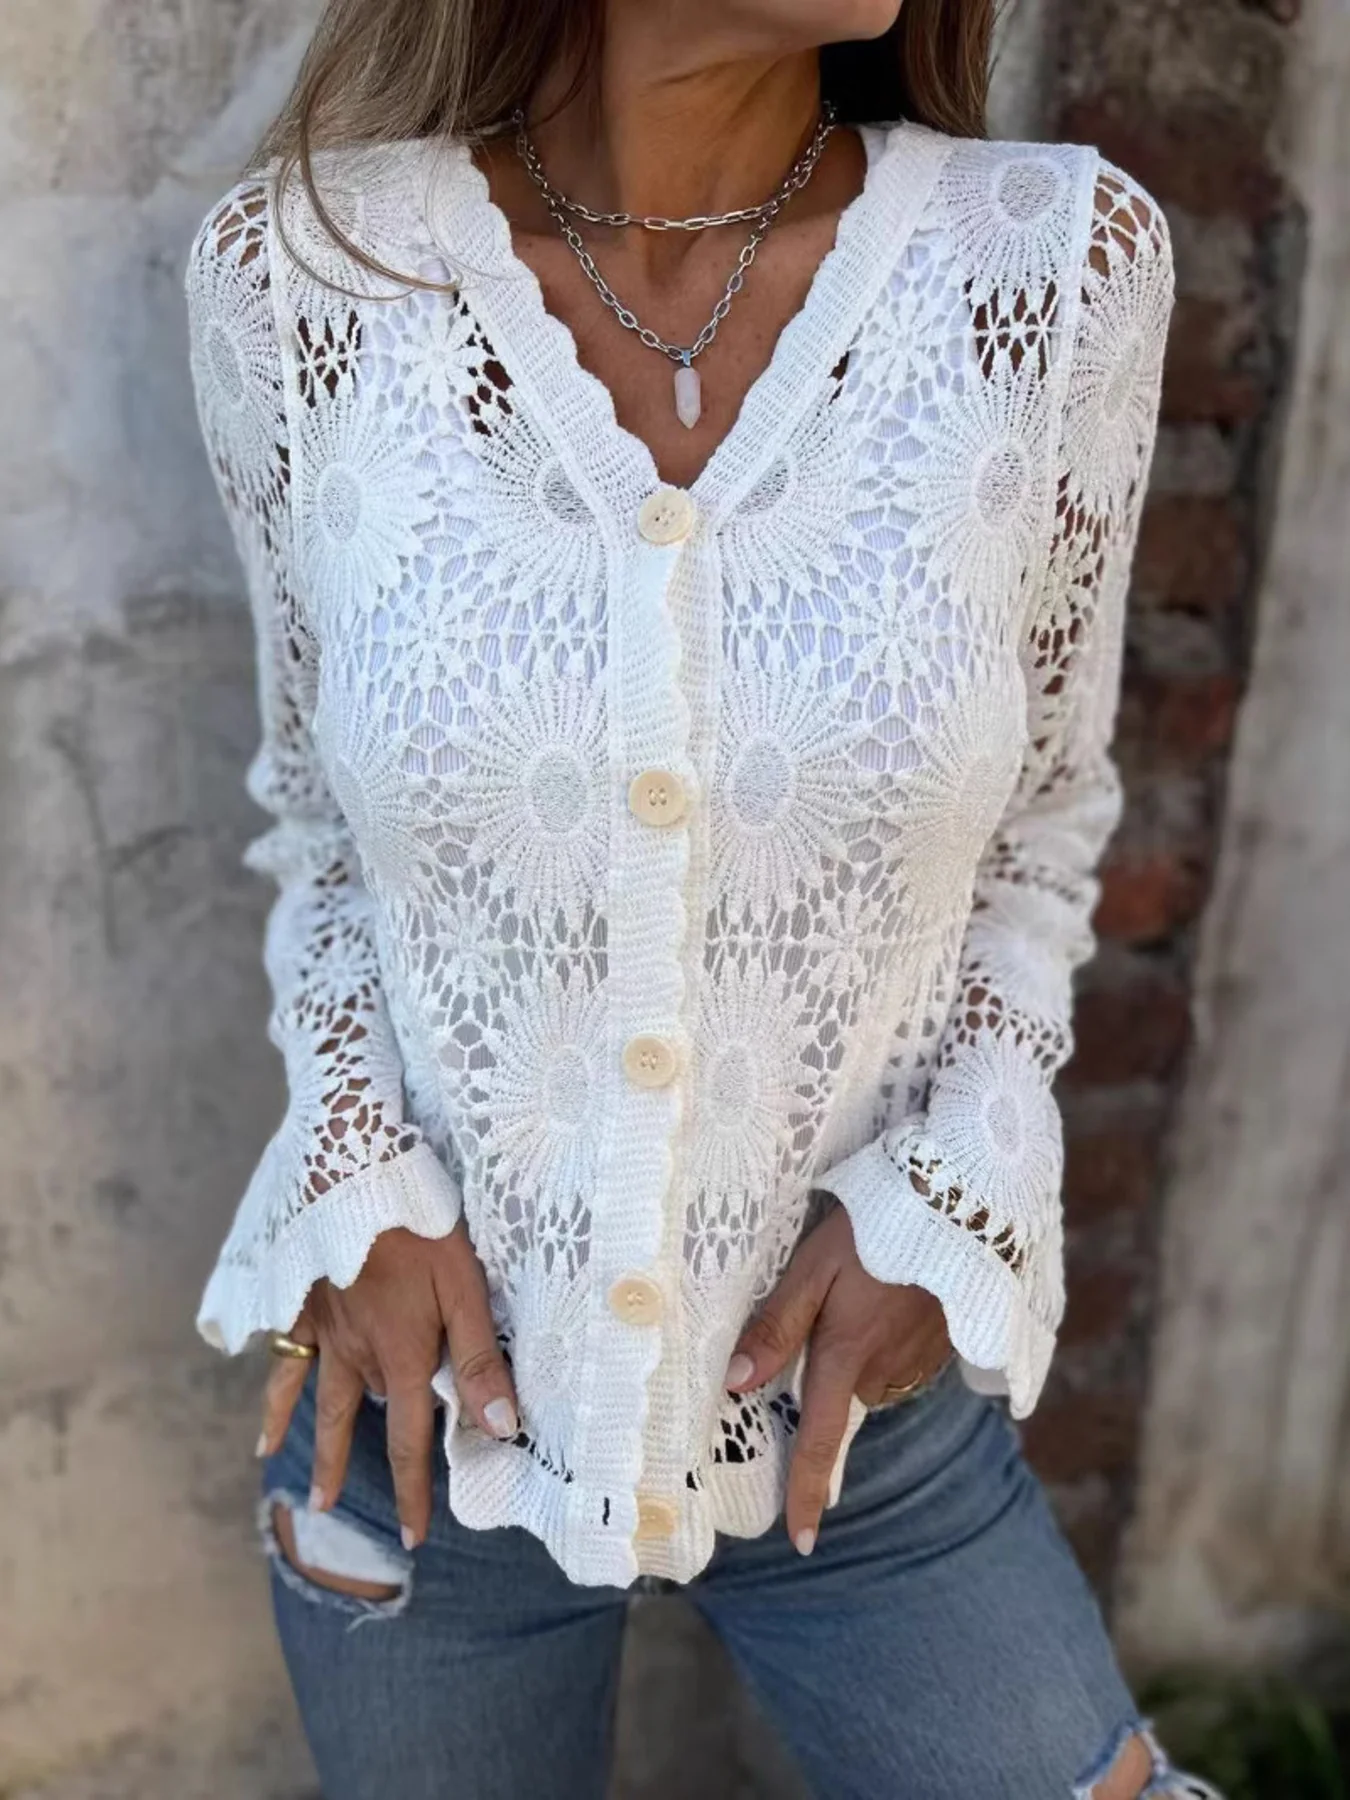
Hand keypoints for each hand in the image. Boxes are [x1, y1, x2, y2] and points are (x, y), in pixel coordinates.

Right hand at [257, 1222, 517, 1549]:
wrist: (355, 1176)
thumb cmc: (420, 1227)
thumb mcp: (466, 1288)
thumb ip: (479, 1359)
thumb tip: (500, 1428)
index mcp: (401, 1355)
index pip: (408, 1439)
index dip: (410, 1490)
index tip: (411, 1536)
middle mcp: (358, 1354)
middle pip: (362, 1422)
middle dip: (359, 1472)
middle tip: (340, 1517)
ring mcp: (325, 1331)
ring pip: (322, 1400)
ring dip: (316, 1446)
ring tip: (306, 1494)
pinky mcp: (302, 1305)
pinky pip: (284, 1362)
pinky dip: (275, 1397)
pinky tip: (265, 1426)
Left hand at [725, 1204, 950, 1556]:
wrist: (967, 1206)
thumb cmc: (878, 1230)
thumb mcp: (814, 1267)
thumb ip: (776, 1325)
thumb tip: (736, 1382)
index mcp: (846, 1358)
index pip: (819, 1443)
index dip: (807, 1493)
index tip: (801, 1541)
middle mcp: (885, 1373)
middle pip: (839, 1401)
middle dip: (824, 1379)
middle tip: (824, 1318)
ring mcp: (920, 1362)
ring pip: (869, 1379)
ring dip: (855, 1355)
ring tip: (858, 1292)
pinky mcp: (945, 1345)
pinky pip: (900, 1361)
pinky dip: (886, 1341)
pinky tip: (887, 1296)